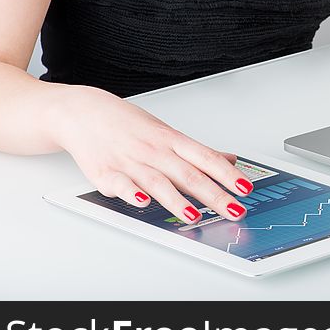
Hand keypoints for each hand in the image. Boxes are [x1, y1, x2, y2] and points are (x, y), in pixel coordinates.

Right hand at [49, 86, 253, 223]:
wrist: (84, 113)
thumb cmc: (128, 124)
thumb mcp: (167, 132)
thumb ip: (197, 152)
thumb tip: (229, 160)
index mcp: (172, 140)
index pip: (206, 158)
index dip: (227, 174)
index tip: (245, 188)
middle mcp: (155, 151)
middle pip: (188, 174)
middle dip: (214, 194)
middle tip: (234, 210)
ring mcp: (130, 162)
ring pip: (158, 182)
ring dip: (177, 200)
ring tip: (195, 216)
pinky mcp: (106, 173)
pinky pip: (121, 184)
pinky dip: (132, 194)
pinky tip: (143, 204)